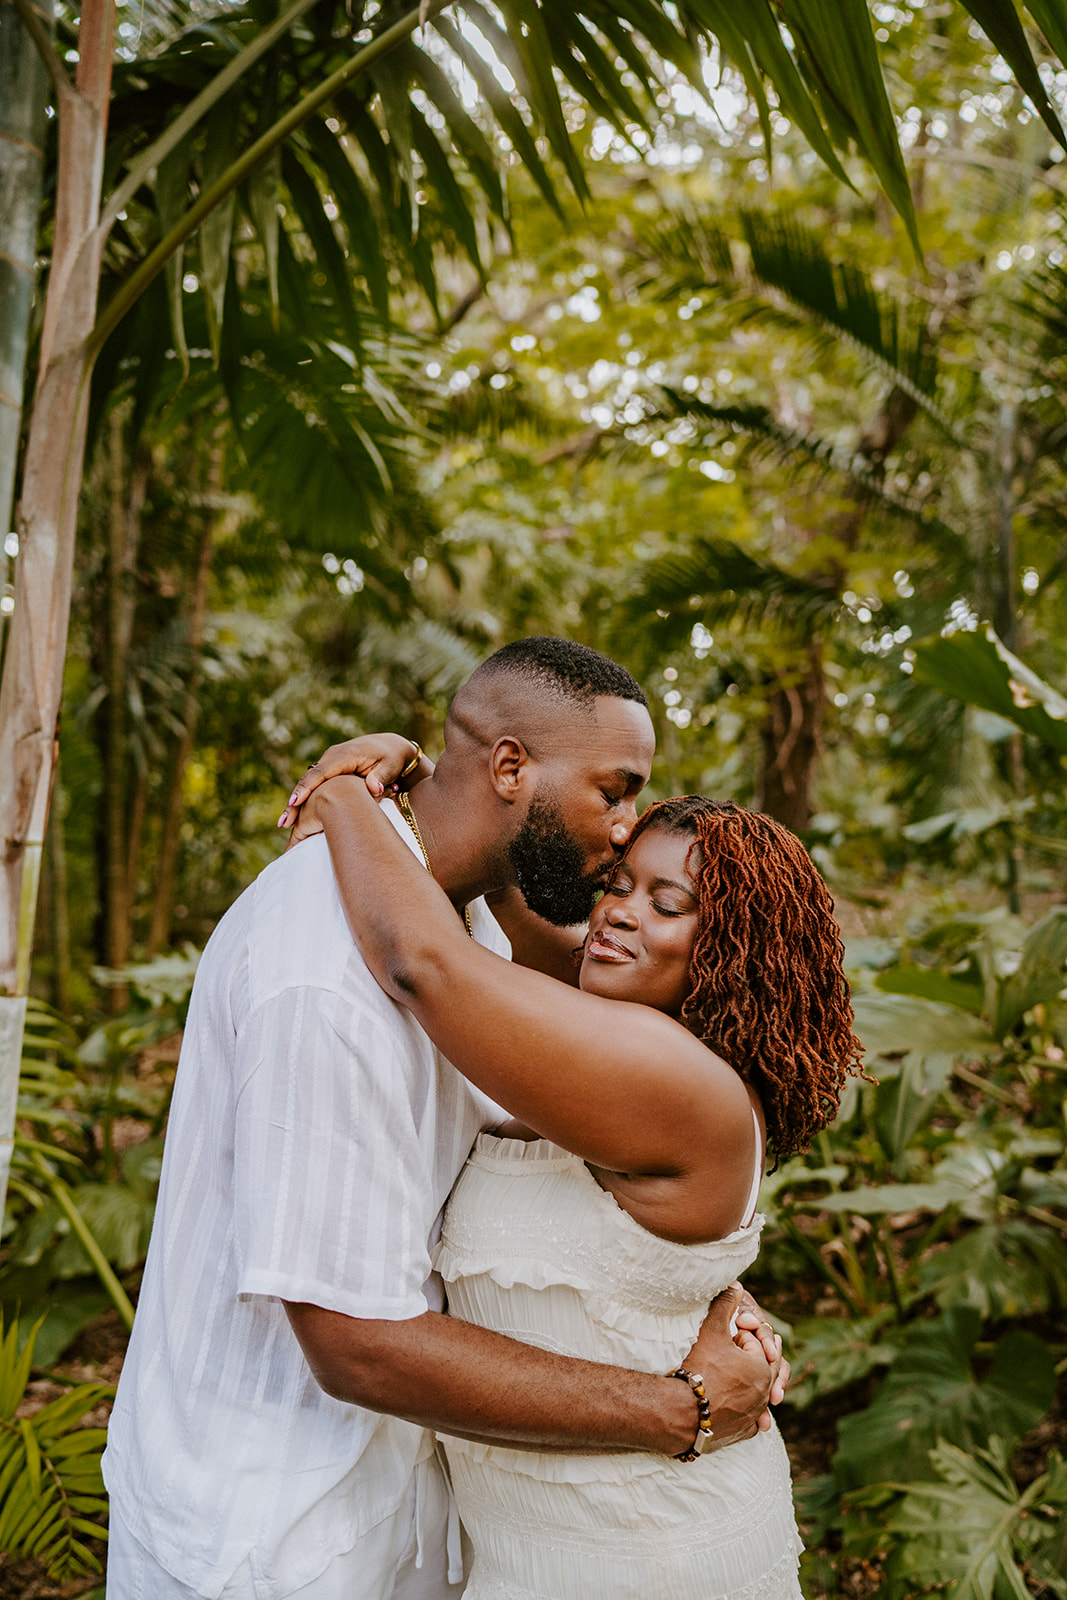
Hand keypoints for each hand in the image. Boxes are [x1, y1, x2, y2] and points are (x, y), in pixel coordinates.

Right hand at [277, 735, 428, 830]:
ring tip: (284, 825)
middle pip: (308, 780)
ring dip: (296, 804)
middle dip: (295, 801)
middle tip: (283, 823)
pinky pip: (314, 785)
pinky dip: (304, 799)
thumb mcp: (390, 767)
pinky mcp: (329, 769)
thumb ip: (380, 777)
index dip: (306, 788)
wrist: (390, 746)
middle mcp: (332, 757)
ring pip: (308, 784)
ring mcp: (328, 762)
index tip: (295, 803)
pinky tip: (296, 818)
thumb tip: (373, 788)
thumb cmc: (392, 758)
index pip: (321, 773)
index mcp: (345, 755)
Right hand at [680, 1284, 782, 1452]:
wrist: (679, 1413)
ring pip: (759, 1394)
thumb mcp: (712, 1329)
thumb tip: (736, 1283)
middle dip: (751, 1355)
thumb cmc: (698, 1367)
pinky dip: (748, 1411)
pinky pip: (751, 1420)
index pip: (755, 1343)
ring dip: (750, 1382)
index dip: (739, 1334)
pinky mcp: (742, 1432)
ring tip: (738, 1375)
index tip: (723, 1334)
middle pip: (761, 1367)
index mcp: (762, 1367)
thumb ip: (726, 1304)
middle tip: (735, 1349)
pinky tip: (741, 1405)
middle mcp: (764, 1393)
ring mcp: (754, 1415)